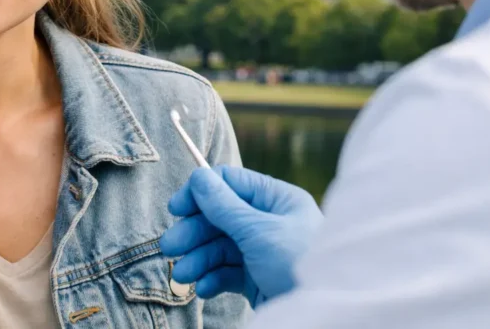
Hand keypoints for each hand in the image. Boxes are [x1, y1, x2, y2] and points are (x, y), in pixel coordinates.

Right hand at [159, 166, 322, 307]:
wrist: (320, 313)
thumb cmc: (299, 264)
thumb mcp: (260, 232)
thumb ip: (224, 206)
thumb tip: (198, 177)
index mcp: (276, 200)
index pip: (230, 183)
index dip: (200, 193)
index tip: (176, 208)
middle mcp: (268, 222)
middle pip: (219, 217)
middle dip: (193, 232)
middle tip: (169, 247)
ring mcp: (262, 251)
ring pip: (220, 247)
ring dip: (198, 259)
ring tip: (182, 275)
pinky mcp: (257, 279)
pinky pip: (227, 272)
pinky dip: (212, 278)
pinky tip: (204, 288)